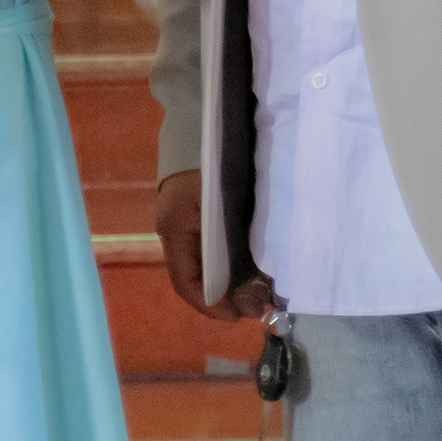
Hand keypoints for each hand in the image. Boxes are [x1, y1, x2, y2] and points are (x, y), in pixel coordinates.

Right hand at [153, 168, 273, 324]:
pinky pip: (222, 253)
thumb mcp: (220, 201)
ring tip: (265, 293)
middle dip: (230, 299)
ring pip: (214, 269)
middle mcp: (180, 235)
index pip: (186, 283)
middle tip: (260, 306)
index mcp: (176, 232)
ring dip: (238, 285)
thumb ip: (234, 239)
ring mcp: (193, 228)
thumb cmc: (212, 162)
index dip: (211, 306)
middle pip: (201, 280)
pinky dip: (240, 267)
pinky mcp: (209, 220)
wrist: (207, 125)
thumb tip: (256, 284)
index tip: (238, 315)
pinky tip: (262, 271)